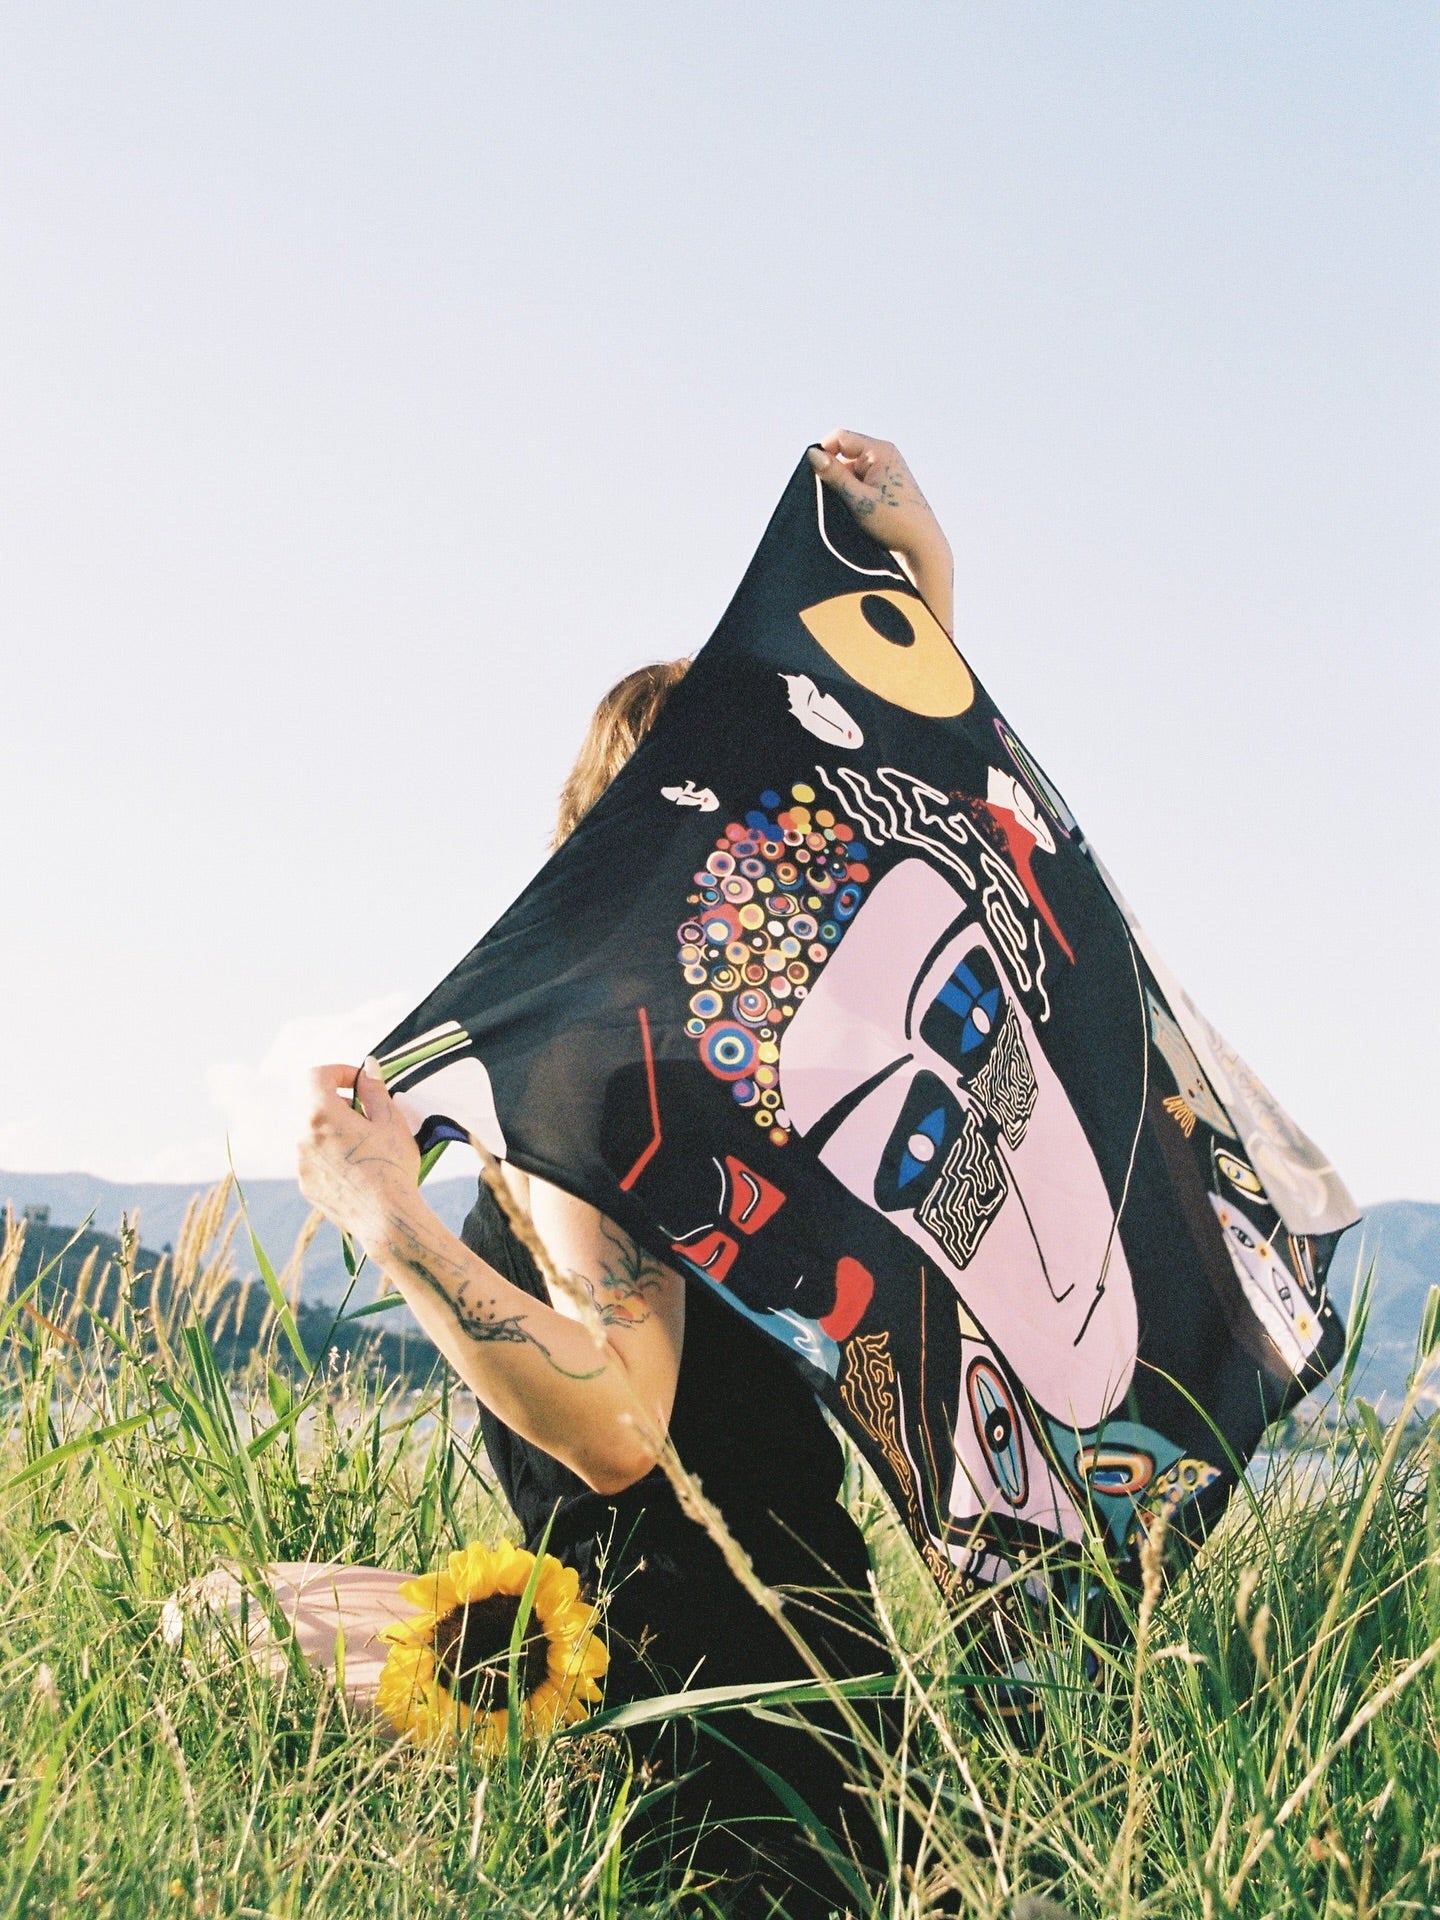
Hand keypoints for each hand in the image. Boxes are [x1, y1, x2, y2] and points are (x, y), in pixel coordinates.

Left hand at [297, 1059, 420, 1251]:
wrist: (386, 1219)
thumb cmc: (392, 1167)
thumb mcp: (391, 1122)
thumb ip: (375, 1090)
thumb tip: (367, 1067)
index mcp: (321, 1115)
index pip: (317, 1076)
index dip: (339, 1072)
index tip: (360, 1082)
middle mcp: (302, 1137)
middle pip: (316, 1105)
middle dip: (341, 1103)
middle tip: (371, 1117)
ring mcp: (301, 1163)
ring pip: (315, 1133)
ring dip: (336, 1130)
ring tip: (367, 1147)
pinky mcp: (306, 1184)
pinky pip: (315, 1159)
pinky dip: (332, 1155)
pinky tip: (359, 1170)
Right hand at [809, 429, 954, 634]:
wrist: (922, 546)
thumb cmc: (893, 522)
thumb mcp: (858, 499)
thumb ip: (834, 475)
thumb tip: (812, 453)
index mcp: (880, 451)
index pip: (840, 438)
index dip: (823, 452)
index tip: (813, 476)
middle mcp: (884, 455)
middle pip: (844, 454)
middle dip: (833, 473)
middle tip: (833, 499)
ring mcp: (885, 470)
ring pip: (850, 470)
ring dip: (842, 486)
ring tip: (847, 508)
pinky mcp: (884, 485)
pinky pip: (859, 482)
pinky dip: (851, 494)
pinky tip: (856, 511)